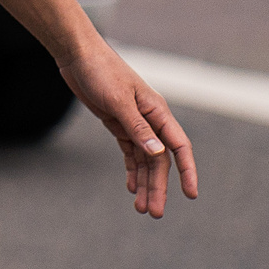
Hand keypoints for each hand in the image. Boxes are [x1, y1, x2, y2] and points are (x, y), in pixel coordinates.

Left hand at [57, 41, 199, 217]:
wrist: (77, 55)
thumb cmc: (100, 71)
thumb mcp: (118, 101)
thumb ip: (138, 128)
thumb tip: (158, 154)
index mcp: (157, 112)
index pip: (179, 147)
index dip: (187, 171)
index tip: (191, 195)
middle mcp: (151, 120)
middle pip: (160, 160)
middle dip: (159, 187)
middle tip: (154, 213)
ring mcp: (135, 123)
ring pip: (145, 160)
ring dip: (145, 183)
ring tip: (143, 209)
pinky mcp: (118, 124)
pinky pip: (130, 153)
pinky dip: (132, 170)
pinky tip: (131, 188)